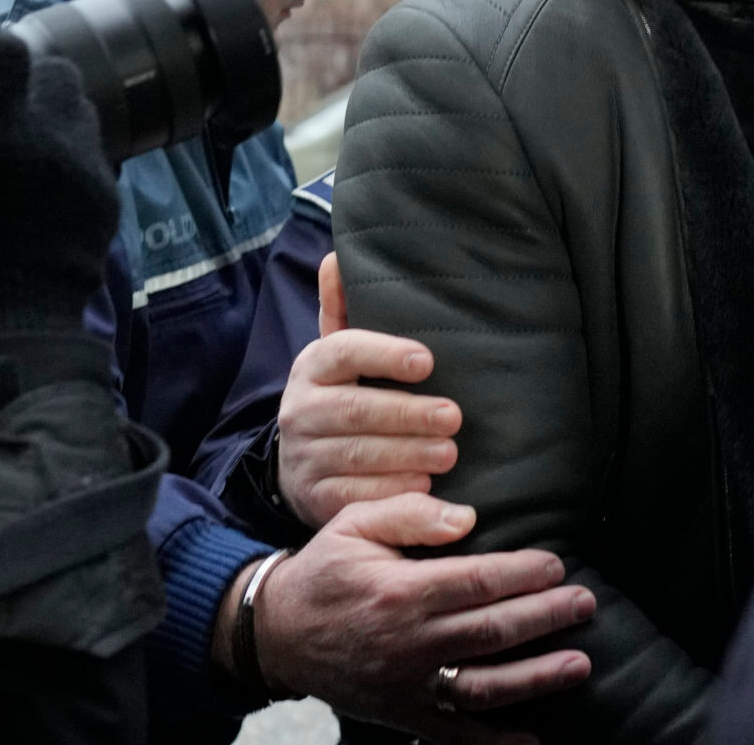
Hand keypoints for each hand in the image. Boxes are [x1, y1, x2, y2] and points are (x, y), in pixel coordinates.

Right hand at [0, 29, 118, 363]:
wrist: (1, 337)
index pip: (6, 49)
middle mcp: (52, 139)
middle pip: (56, 70)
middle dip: (26, 77)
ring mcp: (87, 169)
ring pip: (80, 108)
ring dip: (51, 111)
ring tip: (20, 142)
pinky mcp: (107, 199)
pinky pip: (95, 153)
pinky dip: (69, 152)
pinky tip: (42, 183)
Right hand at [235, 492, 594, 743]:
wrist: (276, 633)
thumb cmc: (325, 571)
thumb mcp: (354, 523)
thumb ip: (410, 514)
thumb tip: (466, 518)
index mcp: (399, 592)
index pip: (476, 582)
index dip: (522, 575)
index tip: (556, 565)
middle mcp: (408, 642)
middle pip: (490, 632)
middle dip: (544, 618)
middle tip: (585, 603)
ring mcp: (407, 685)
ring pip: (482, 686)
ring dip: (536, 677)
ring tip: (579, 663)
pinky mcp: (403, 714)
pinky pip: (454, 733)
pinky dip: (493, 741)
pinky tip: (531, 740)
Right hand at [277, 252, 461, 526]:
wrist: (299, 465)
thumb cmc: (340, 396)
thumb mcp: (338, 354)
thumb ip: (344, 308)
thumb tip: (337, 256)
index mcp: (312, 367)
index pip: (342, 351)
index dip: (384, 353)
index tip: (427, 361)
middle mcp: (300, 410)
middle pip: (354, 410)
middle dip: (407, 415)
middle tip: (453, 417)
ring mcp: (304, 457)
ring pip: (356, 455)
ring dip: (407, 455)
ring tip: (449, 453)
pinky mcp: (314, 497)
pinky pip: (353, 496)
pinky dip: (390, 492)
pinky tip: (422, 488)